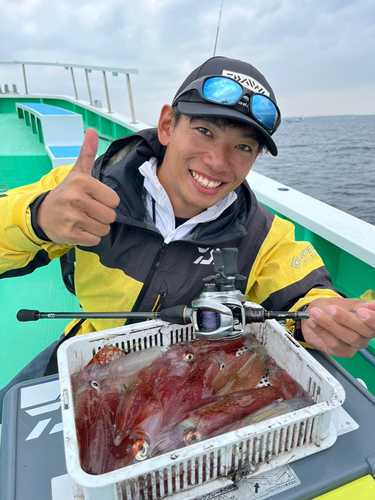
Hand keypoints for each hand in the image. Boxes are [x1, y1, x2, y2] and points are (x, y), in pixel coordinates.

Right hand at [36, 128, 119, 245]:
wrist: (43, 214)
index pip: (114, 200)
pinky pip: (94, 240)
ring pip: (104, 229)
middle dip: (103, 216)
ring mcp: (72, 217)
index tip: (95, 199)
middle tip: (89, 211)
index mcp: (82, 182)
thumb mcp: (76, 172)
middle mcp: (76, 199)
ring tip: (84, 219)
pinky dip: (89, 237)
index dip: (107, 201)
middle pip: (111, 216)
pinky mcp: (70, 234)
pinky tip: (80, 229)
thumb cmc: (66, 192)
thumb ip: (87, 153)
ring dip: (97, 227)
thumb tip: (92, 131)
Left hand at [301, 297, 374, 356]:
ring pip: (348, 337)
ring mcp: (355, 345)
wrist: (312, 315)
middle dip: (346, 319)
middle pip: (364, 331)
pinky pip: (335, 344)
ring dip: (330, 324)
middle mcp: (365, 335)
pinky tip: (313, 323)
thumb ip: (357, 305)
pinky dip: (322, 332)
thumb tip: (374, 304)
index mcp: (369, 321)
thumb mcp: (342, 302)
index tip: (361, 312)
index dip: (372, 318)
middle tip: (331, 309)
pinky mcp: (343, 352)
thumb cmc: (329, 308)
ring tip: (316, 313)